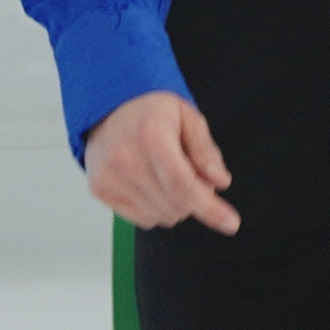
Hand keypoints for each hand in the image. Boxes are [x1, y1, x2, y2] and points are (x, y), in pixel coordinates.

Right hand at [84, 92, 237, 233]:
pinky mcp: (99, 190)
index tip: (230, 223)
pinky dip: (156, 208)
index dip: (209, 208)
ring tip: (169, 175)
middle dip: (196, 198)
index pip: (182, 186)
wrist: (107, 106)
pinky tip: (152, 184)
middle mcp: (124, 160)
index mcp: (150, 137)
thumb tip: (220, 182)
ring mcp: (108, 178)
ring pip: (160, 217)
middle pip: (175, 205)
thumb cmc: (151, 111)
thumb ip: (205, 150)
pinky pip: (141, 219)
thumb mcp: (188, 117)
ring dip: (176, 205)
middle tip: (193, 173)